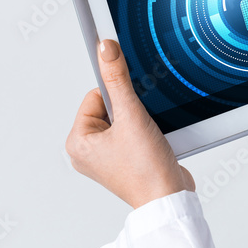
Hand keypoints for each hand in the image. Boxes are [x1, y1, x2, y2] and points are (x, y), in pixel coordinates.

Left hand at [65, 39, 194, 208]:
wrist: (170, 199)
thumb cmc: (146, 171)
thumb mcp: (131, 115)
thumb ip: (117, 79)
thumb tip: (106, 49)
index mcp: (77, 143)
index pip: (95, 95)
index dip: (118, 96)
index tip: (131, 107)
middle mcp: (87, 152)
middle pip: (110, 106)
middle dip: (130, 111)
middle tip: (139, 129)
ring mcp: (105, 157)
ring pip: (123, 118)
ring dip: (139, 121)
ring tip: (145, 140)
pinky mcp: (123, 160)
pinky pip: (131, 132)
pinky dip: (144, 132)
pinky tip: (150, 145)